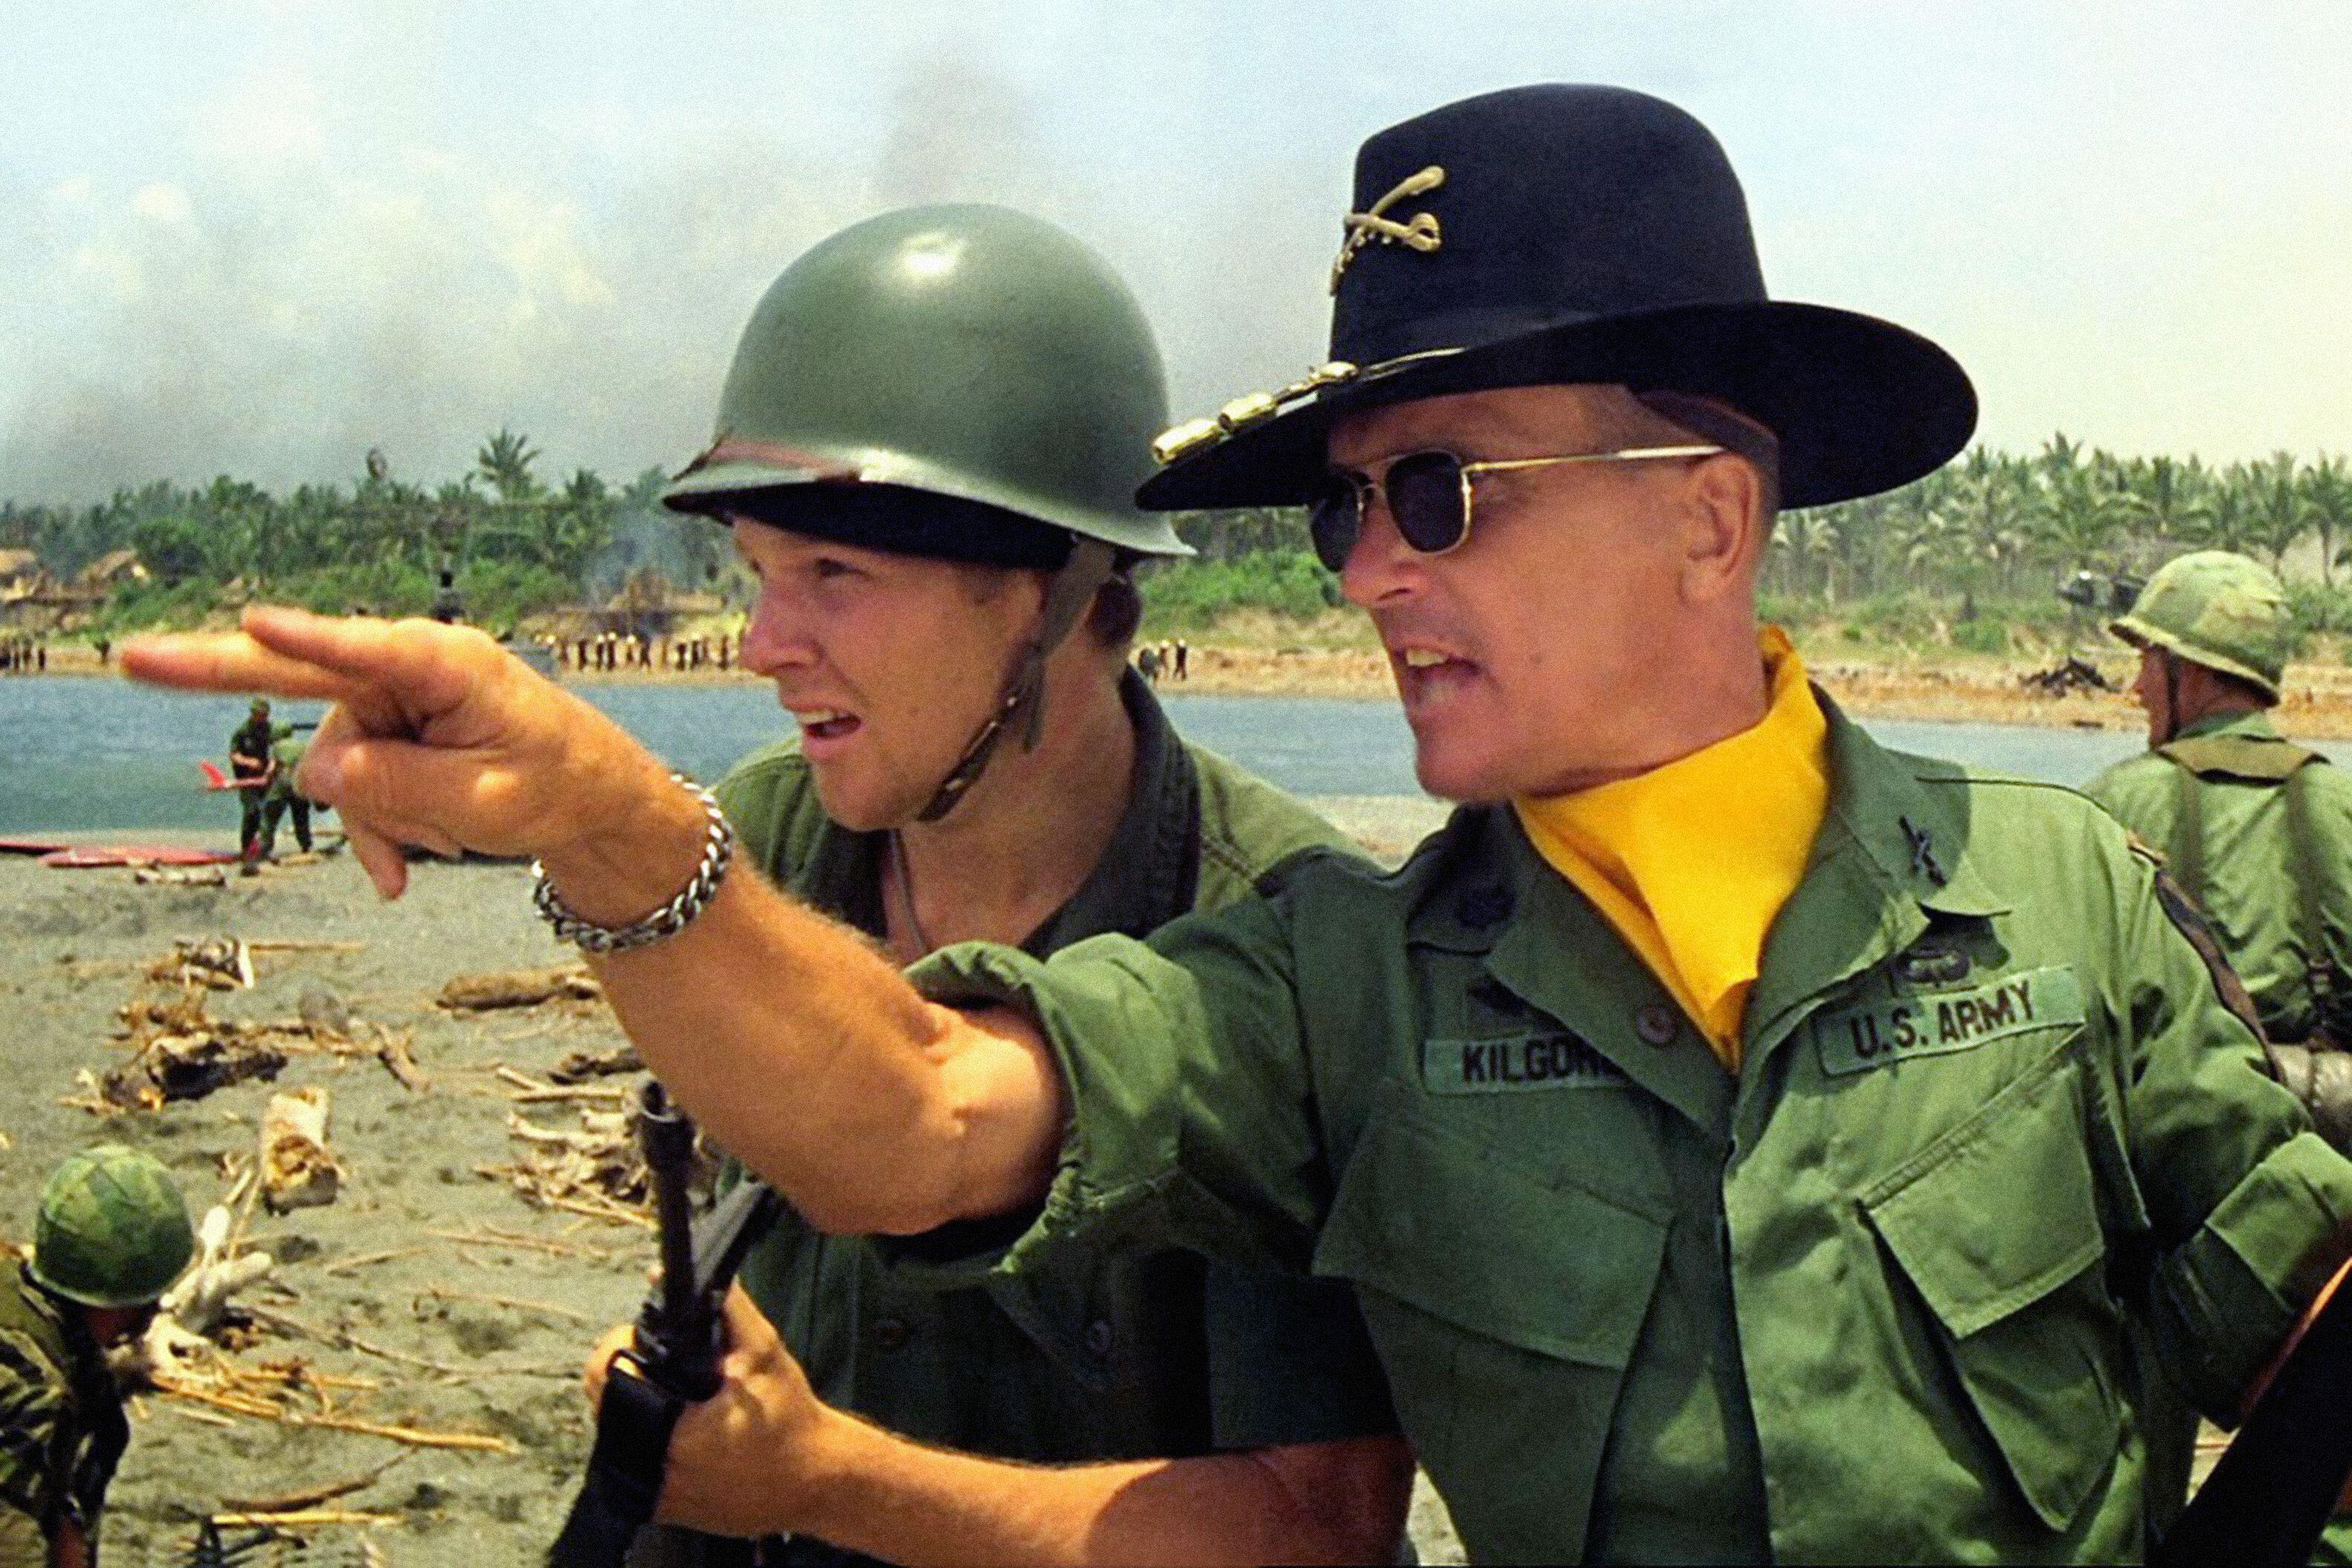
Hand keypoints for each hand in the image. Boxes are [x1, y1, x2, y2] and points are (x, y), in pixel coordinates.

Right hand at [123, 607, 678, 899]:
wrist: (594, 801)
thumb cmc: (557, 786)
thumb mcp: (485, 800)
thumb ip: (400, 784)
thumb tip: (316, 770)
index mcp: (449, 665)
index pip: (365, 652)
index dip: (305, 641)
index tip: (257, 622)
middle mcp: (411, 667)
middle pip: (302, 676)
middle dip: (218, 673)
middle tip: (130, 659)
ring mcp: (395, 699)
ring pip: (335, 762)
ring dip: (372, 819)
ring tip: (428, 856)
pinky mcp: (390, 731)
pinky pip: (351, 783)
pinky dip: (374, 829)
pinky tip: (406, 873)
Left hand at [583, 1286, 833, 1536]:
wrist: (815, 1479)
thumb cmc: (791, 1417)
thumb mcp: (764, 1352)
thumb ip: (726, 1308)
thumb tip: (671, 1276)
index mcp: (671, 1429)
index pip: (604, 1377)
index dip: (620, 1347)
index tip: (647, 1339)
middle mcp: (654, 1467)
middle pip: (604, 1405)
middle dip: (629, 1377)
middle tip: (667, 1366)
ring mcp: (656, 1494)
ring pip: (615, 1436)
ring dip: (635, 1410)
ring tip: (675, 1395)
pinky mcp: (663, 1509)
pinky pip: (635, 1464)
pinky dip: (649, 1442)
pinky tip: (682, 1428)